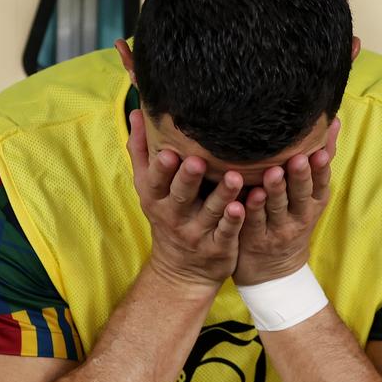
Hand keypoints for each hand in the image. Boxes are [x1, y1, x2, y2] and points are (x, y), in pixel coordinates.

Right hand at [127, 109, 245, 293]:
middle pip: (181, 195)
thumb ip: (142, 151)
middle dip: (189, 179)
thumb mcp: (148, 188)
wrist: (181, 270)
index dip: (162, 168)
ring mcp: (197, 233)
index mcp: (155, 198)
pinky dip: (235, 220)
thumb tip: (137, 111)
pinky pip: (228, 232)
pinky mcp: (218, 247)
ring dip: (222, 194)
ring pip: (211, 211)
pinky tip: (243, 206)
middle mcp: (174, 216)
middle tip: (199, 161)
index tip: (169, 152)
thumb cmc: (167, 215)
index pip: (156, 181)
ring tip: (234, 177)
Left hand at [234, 118, 340, 285]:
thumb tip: (334, 120)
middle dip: (300, 176)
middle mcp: (300, 215)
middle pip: (301, 194)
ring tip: (273, 173)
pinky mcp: (256, 239)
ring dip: (276, 190)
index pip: (321, 182)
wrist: (274, 270)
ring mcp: (278, 229)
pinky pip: (254, 222)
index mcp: (314, 202)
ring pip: (277, 207)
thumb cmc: (293, 219)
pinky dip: (253, 209)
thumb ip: (319, 160)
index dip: (321, 169)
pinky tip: (250, 195)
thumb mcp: (312, 194)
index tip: (319, 152)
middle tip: (298, 157)